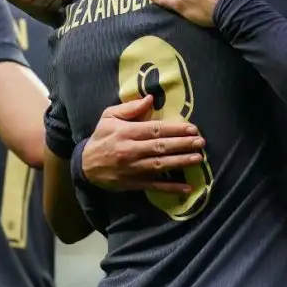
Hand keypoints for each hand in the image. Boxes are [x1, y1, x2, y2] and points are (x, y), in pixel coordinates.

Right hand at [83, 96, 205, 190]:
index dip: (175, 129)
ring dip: (181, 162)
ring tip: (198, 158)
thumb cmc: (101, 138)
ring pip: (160, 165)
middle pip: (161, 147)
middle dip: (183, 144)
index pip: (155, 130)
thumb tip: (150, 98)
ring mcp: (133, 169)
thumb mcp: (109, 117)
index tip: (192, 128)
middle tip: (201, 142)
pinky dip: (171, 187)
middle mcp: (131, 151)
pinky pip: (155, 186)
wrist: (85, 166)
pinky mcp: (134, 184)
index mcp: (126, 133)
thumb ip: (130, 108)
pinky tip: (186, 188)